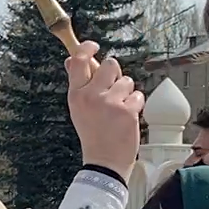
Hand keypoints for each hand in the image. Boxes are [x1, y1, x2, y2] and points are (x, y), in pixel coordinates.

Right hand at [65, 41, 142, 180]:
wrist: (104, 163)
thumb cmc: (92, 134)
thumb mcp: (78, 108)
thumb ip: (78, 83)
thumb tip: (70, 59)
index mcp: (76, 95)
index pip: (79, 60)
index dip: (87, 48)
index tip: (94, 45)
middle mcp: (91, 96)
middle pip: (110, 64)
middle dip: (115, 73)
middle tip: (113, 89)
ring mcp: (110, 103)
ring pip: (127, 80)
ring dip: (127, 92)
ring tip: (119, 109)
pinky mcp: (128, 111)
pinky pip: (138, 96)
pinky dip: (136, 105)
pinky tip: (127, 118)